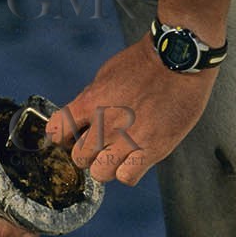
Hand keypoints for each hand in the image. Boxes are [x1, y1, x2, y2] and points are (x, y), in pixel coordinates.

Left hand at [44, 33, 216, 184]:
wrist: (178, 59)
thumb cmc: (145, 62)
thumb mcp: (107, 74)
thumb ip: (91, 98)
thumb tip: (81, 116)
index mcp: (90, 102)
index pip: (57, 131)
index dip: (62, 137)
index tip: (72, 137)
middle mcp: (105, 123)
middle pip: (79, 158)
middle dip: (88, 154)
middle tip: (102, 146)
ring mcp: (127, 139)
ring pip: (100, 173)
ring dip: (108, 166)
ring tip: (120, 155)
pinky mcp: (151, 149)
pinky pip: (127, 177)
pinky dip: (129, 172)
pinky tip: (136, 160)